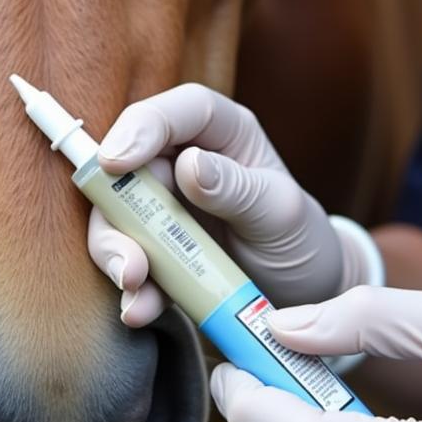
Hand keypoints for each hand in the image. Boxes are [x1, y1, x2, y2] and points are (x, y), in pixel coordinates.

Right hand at [86, 83, 380, 324]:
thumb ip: (238, 188)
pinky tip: (140, 309)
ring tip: (134, 285)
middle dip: (116, 209)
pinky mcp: (157, 249)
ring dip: (116, 252)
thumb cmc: (299, 240)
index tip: (116, 161)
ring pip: (117, 217)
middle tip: (127, 249)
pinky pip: (129, 260)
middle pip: (129, 167)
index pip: (176, 112)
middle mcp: (186, 162)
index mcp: (223, 134)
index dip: (140, 127)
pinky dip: (131, 287)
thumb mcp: (281, 214)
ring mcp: (166, 206)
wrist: (305, 295)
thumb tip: (189, 165)